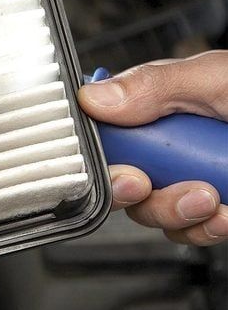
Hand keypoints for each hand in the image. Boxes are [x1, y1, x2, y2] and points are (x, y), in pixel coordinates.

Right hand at [78, 50, 227, 245]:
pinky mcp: (218, 209)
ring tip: (209, 197)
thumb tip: (95, 98)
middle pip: (124, 177)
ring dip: (176, 211)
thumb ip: (156, 86)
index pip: (111, 129)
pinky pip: (191, 230)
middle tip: (149, 184)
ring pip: (153, 211)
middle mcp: (174, 143)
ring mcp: (194, 176)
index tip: (123, 166)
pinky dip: (206, 227)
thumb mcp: (218, 80)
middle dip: (136, 190)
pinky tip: (226, 212)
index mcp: (165, 104)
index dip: (106, 152)